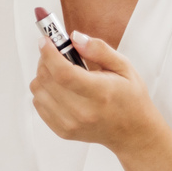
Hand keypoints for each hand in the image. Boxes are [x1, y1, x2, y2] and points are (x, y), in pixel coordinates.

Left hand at [29, 32, 164, 154]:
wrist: (133, 132)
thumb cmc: (131, 99)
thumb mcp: (124, 67)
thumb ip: (99, 49)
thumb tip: (75, 37)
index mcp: (100, 93)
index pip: (63, 73)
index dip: (49, 54)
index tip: (45, 41)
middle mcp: (83, 112)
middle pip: (47, 80)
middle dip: (45, 59)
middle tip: (55, 52)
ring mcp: (71, 124)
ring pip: (38, 91)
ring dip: (43, 75)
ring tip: (59, 71)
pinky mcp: (62, 131)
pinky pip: (38, 104)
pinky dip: (44, 91)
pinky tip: (59, 87)